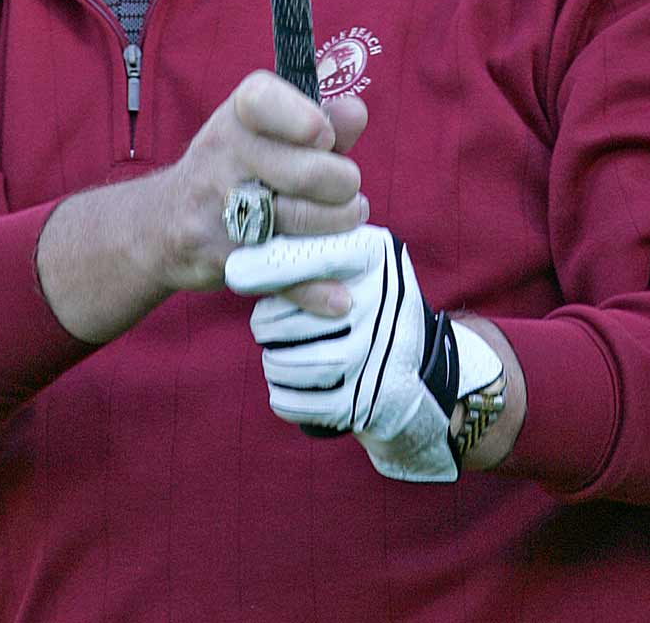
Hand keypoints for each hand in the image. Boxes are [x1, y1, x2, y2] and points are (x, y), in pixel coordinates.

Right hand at [159, 71, 366, 297]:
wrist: (162, 224)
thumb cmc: (238, 166)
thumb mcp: (271, 133)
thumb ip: (323, 121)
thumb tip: (356, 112)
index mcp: (238, 116)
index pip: (265, 101)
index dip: (305, 120)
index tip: (322, 136)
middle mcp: (222, 157)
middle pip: (310, 173)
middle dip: (344, 185)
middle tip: (344, 189)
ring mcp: (220, 211)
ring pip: (305, 223)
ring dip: (339, 227)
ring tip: (339, 221)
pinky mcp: (226, 260)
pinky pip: (286, 275)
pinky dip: (317, 288)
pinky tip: (337, 294)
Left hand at [226, 225, 502, 482]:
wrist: (415, 368)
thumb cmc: (369, 301)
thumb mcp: (359, 258)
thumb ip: (313, 246)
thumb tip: (242, 257)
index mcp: (376, 258)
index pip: (312, 260)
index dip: (268, 268)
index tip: (234, 273)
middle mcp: (381, 305)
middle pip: (290, 318)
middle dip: (265, 324)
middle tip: (264, 324)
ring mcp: (373, 357)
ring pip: (290, 364)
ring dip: (273, 362)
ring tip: (275, 354)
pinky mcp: (364, 402)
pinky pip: (299, 402)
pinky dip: (283, 395)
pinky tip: (284, 385)